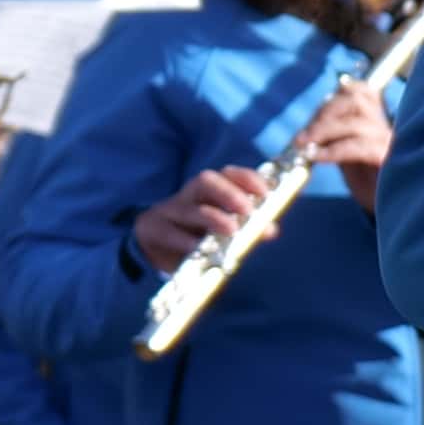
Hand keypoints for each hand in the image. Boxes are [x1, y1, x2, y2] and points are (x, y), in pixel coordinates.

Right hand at [135, 163, 280, 276]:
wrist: (155, 250)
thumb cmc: (195, 236)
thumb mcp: (222, 231)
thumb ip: (247, 228)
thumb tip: (271, 229)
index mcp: (209, 191)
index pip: (228, 174)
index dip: (247, 179)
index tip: (265, 192)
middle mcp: (189, 195)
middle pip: (206, 181)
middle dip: (228, 192)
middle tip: (247, 210)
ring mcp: (169, 211)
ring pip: (188, 207)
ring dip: (212, 217)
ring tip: (231, 231)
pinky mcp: (152, 230)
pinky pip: (169, 232)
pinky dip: (186, 241)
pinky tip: (198, 249)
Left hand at [296, 80, 393, 179]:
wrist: (395, 213)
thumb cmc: (372, 185)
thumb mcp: (351, 156)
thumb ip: (337, 138)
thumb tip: (308, 130)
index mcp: (380, 121)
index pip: (361, 90)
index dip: (335, 97)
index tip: (314, 116)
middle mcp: (389, 127)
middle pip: (356, 99)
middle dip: (324, 113)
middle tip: (303, 137)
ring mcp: (393, 143)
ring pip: (356, 121)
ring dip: (324, 130)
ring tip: (306, 148)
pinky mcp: (391, 161)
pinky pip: (360, 146)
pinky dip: (334, 150)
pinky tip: (318, 158)